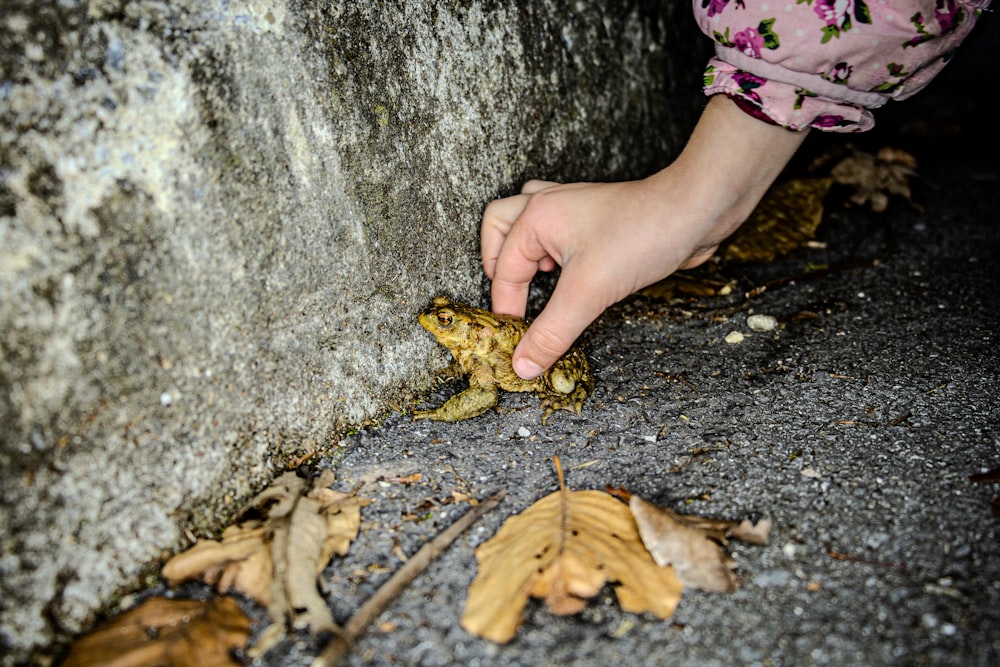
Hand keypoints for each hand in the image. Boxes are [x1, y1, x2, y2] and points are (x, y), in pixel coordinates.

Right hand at [481, 96, 808, 378]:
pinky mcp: (596, 218)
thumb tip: (523, 365)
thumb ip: (551, 332)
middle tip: (510, 299)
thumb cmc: (643, 235)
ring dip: (521, 248)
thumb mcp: (589, 292)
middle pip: (498, 225)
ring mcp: (573, 208)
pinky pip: (557, 229)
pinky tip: (566, 272)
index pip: (505, 270)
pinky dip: (551, 248)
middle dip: (497, 262)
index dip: (508, 309)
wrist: (696, 212)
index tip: (516, 342)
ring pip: (526, 219)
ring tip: (533, 280)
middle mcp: (549, 205)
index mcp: (537, 216)